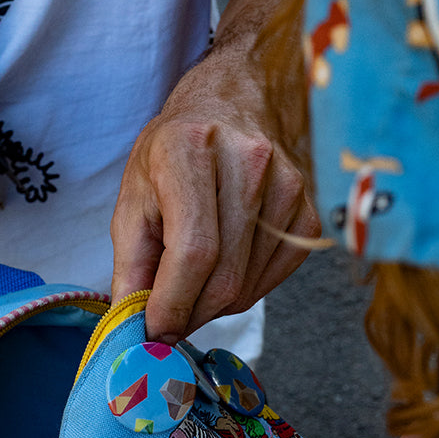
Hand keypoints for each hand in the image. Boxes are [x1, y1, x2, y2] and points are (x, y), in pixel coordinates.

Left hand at [110, 0, 319, 343]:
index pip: (192, 252)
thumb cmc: (173, 155)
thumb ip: (130, 266)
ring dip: (214, 304)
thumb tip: (134, 328)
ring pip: (248, 288)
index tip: (154, 332)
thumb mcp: (134, 200)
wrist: (231, 106)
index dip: (172, 304)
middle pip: (224, 279)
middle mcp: (248, 163)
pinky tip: (225, 268)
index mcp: (190, 150)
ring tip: (194, 281)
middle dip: (190, 314)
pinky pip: (273, 280)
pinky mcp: (308, 211)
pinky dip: (243, 292)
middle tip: (170, 317)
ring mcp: (287, 186)